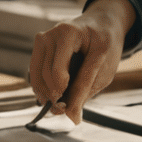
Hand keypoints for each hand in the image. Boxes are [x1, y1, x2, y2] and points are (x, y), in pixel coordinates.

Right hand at [29, 0, 135, 117]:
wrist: (101, 24)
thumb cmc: (105, 46)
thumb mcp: (104, 69)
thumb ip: (85, 91)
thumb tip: (71, 117)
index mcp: (72, 34)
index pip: (62, 73)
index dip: (65, 95)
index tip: (68, 111)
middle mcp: (53, 33)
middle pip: (47, 75)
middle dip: (55, 96)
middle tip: (65, 109)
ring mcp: (44, 38)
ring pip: (37, 75)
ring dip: (46, 93)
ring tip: (59, 104)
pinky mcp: (39, 45)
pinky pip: (35, 71)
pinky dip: (42, 86)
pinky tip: (54, 93)